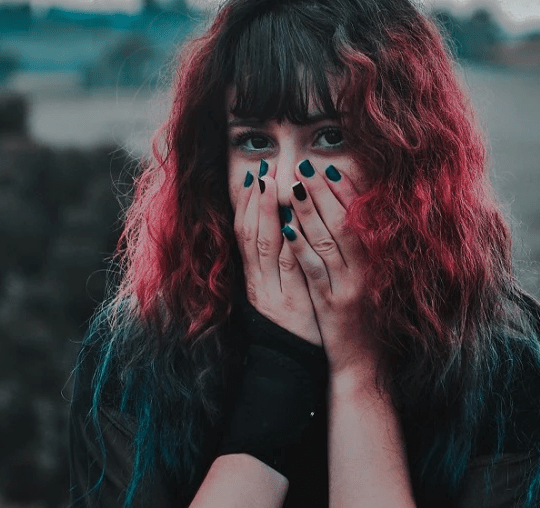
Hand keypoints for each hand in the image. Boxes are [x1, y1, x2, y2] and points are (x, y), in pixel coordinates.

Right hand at [233, 161, 321, 345]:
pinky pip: (290, 267)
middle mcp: (258, 284)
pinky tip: (292, 221)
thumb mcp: (282, 292)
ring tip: (274, 184)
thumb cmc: (295, 326)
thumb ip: (280, 264)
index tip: (252, 178)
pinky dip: (290, 241)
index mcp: (254, 280)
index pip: (244, 235)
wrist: (294, 368)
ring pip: (266, 246)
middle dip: (256, 201)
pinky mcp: (293, 304)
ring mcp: (273, 294)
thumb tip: (285, 227)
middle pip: (251, 235)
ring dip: (269, 212)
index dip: (246, 206)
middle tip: (263, 171)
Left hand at [280, 161, 374, 377]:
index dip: (346, 192)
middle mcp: (364, 271)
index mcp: (375, 262)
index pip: (360, 220)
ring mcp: (347, 287)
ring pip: (327, 242)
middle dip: (324, 193)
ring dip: (309, 212)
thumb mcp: (369, 280)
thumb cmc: (367, 317)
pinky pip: (314, 270)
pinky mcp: (330, 305)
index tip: (331, 170)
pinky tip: (288, 229)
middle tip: (308, 168)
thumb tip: (348, 214)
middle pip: (343, 224)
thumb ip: (362, 251)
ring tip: (295, 187)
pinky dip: (301, 247)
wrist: (364, 362)